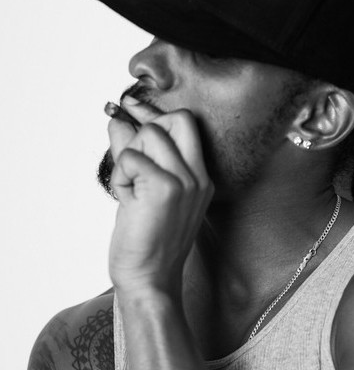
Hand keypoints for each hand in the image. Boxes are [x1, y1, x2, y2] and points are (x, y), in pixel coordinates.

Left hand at [108, 100, 213, 295]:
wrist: (149, 281)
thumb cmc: (147, 240)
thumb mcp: (145, 191)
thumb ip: (134, 153)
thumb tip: (118, 121)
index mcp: (199, 176)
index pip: (185, 123)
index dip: (155, 114)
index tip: (131, 108)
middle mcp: (198, 176)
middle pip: (177, 118)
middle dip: (148, 128)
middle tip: (134, 160)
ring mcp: (185, 181)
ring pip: (151, 133)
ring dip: (129, 155)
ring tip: (130, 185)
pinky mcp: (165, 189)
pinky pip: (131, 157)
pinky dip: (120, 173)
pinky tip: (126, 197)